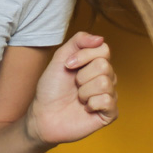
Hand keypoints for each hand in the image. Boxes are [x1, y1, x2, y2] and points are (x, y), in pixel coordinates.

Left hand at [25, 32, 117, 146]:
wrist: (43, 115)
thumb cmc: (51, 88)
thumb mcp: (60, 58)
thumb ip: (78, 41)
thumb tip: (100, 38)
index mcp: (96, 63)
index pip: (104, 49)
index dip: (84, 56)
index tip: (68, 65)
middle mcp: (106, 77)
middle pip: (104, 66)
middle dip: (81, 76)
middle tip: (74, 85)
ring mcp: (109, 95)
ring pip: (105, 83)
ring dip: (84, 91)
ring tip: (78, 98)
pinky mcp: (110, 113)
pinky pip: (107, 101)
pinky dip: (91, 104)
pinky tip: (85, 108)